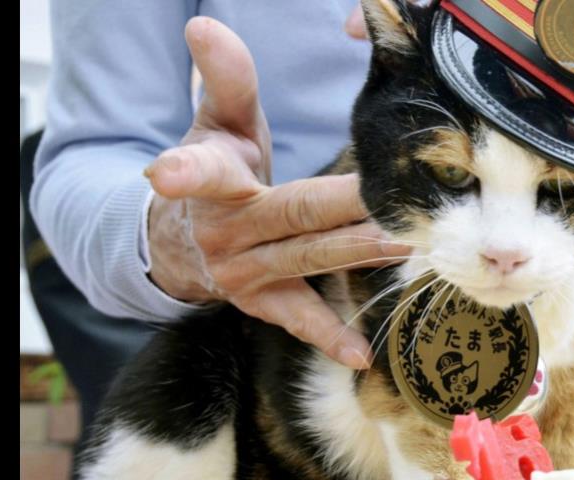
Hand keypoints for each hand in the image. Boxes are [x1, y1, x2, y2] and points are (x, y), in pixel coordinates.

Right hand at [144, 17, 409, 368]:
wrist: (184, 243)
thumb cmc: (215, 173)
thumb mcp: (216, 126)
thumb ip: (224, 80)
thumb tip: (203, 24)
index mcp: (212, 183)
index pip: (201, 171)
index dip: (187, 169)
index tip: (166, 171)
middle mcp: (227, 233)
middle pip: (293, 214)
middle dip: (342, 206)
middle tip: (388, 197)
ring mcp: (246, 274)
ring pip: (309, 258)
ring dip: (357, 252)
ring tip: (406, 244)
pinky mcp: (263, 303)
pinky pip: (299, 320)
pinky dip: (329, 337)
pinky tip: (362, 353)